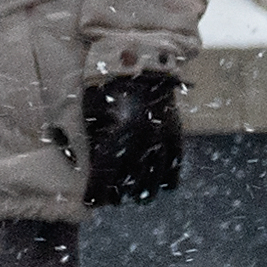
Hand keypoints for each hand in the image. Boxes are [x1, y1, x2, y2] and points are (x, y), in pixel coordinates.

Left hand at [81, 69, 186, 208]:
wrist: (139, 63)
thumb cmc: (106, 88)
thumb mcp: (92, 115)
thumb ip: (95, 146)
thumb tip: (95, 175)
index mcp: (119, 134)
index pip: (105, 178)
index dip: (95, 195)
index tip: (90, 203)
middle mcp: (144, 141)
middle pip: (127, 186)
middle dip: (114, 195)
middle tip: (106, 194)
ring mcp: (163, 140)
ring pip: (152, 185)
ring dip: (137, 193)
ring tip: (128, 192)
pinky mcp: (176, 138)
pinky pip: (172, 173)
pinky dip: (161, 182)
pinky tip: (150, 179)